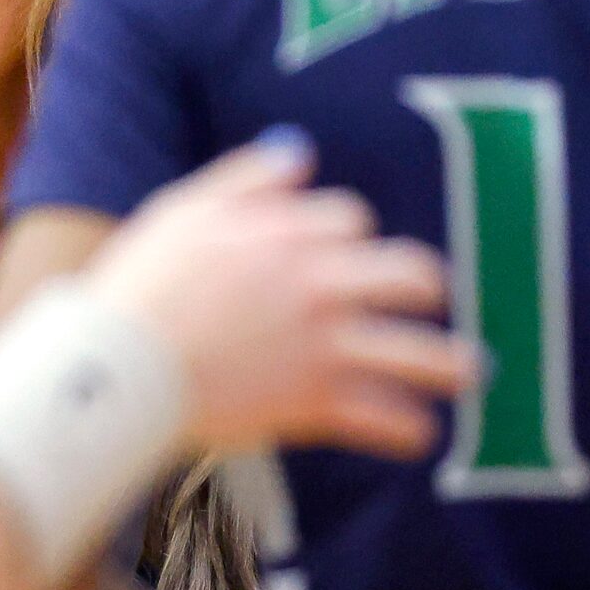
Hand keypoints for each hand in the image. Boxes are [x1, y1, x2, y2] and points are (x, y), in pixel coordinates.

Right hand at [90, 135, 474, 459]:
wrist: (118, 367)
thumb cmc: (139, 286)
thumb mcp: (184, 210)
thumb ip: (246, 180)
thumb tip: (300, 153)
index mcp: (289, 234)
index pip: (351, 220)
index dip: (347, 237)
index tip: (341, 255)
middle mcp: (321, 285)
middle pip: (411, 274)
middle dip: (428, 287)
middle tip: (433, 298)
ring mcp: (325, 346)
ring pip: (418, 352)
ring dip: (451, 363)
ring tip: (472, 372)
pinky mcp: (316, 403)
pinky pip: (385, 418)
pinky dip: (408, 428)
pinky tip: (419, 436)